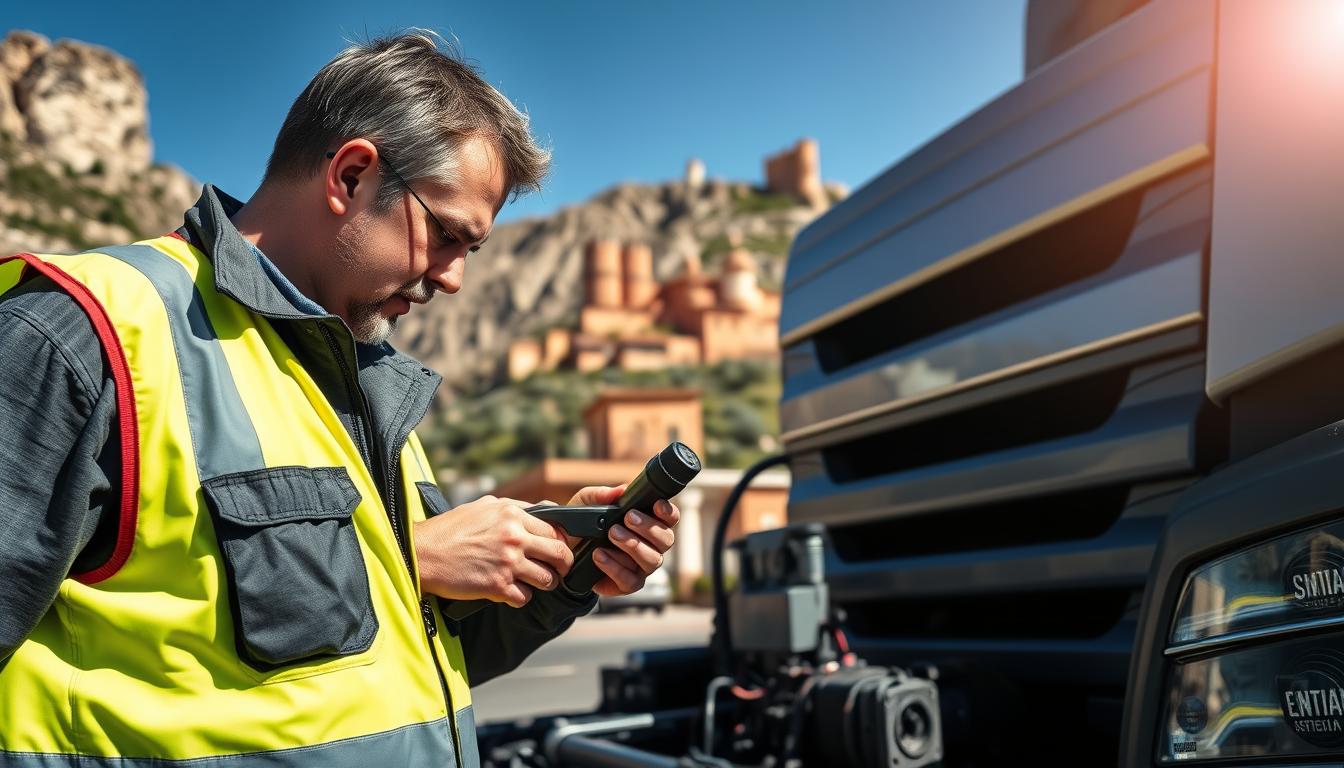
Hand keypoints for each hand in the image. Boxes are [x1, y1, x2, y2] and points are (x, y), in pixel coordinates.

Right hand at [413, 495, 574, 607]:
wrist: (422, 554)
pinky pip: (525, 597)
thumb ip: (514, 508)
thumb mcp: (484, 506)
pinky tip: (510, 592)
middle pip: (559, 554)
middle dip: (563, 565)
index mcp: (512, 514)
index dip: (560, 542)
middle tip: (559, 570)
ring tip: (533, 582)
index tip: (557, 549)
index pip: (554, 530)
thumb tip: (543, 512)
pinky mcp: (497, 586)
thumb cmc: (449, 530)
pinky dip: (520, 597)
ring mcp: (507, 563)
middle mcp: (514, 537)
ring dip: (543, 583)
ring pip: (547, 579)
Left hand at [567, 485, 679, 597]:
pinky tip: (599, 555)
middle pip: (666, 539)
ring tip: (612, 534)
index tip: (656, 505)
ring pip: (652, 559)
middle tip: (629, 518)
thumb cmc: (585, 524)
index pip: (670, 518)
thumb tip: (621, 490)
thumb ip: (602, 495)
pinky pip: (630, 580)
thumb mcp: (586, 503)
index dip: (668, 512)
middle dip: (649, 527)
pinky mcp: (628, 584)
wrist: (567, 550)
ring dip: (633, 545)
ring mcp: (642, 567)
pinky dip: (614, 567)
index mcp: (649, 524)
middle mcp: (652, 546)